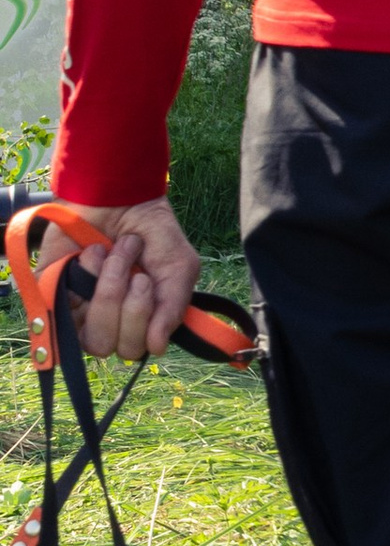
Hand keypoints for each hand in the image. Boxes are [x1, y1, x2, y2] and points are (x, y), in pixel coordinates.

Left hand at [35, 198, 200, 364]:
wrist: (120, 195)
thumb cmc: (152, 232)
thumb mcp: (179, 268)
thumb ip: (175, 307)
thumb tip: (158, 347)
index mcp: (140, 321)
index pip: (136, 350)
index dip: (141, 320)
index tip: (148, 280)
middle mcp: (109, 321)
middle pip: (111, 345)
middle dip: (125, 300)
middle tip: (131, 265)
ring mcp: (79, 309)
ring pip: (89, 332)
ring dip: (107, 288)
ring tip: (110, 255)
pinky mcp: (54, 292)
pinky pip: (64, 306)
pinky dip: (84, 274)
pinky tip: (91, 253)